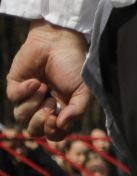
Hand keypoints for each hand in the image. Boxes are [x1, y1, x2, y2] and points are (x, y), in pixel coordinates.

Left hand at [7, 22, 90, 138]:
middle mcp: (44, 106)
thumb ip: (77, 111)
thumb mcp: (84, 90)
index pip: (54, 134)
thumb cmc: (75, 65)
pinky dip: (25, 92)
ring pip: (21, 116)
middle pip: (33, 130)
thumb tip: (62, 125)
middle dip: (40, 122)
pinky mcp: (16, 85)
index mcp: (62, 110)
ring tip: (44, 88)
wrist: (59, 42)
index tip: (57, 119)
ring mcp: (29, 96)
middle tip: (49, 105)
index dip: (53, 132)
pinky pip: (14, 98)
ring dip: (33, 105)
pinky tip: (35, 81)